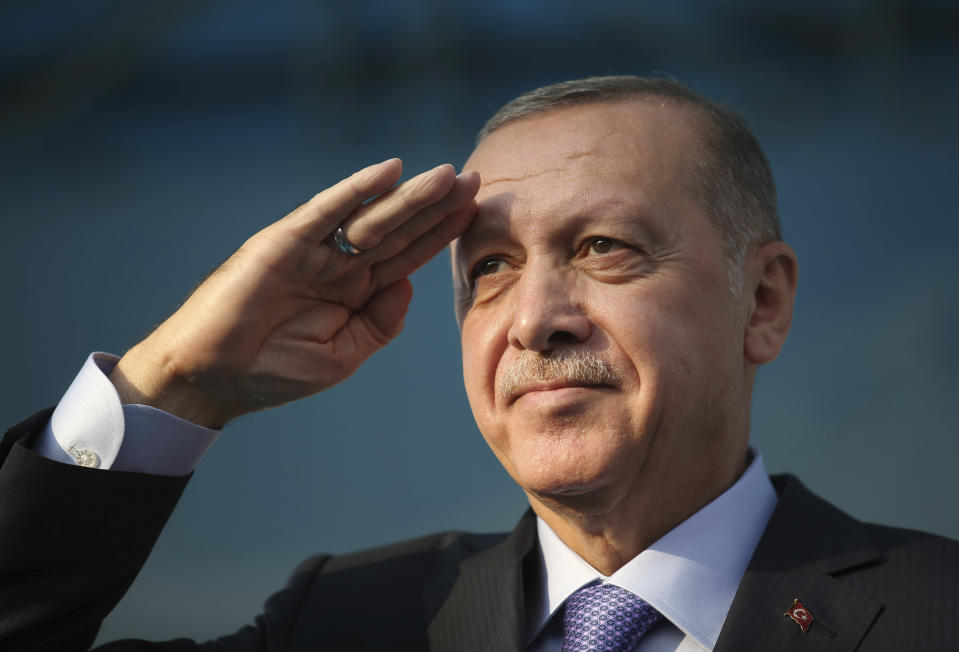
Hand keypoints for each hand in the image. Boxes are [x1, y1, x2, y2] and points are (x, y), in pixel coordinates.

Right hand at [109, 159, 479, 427]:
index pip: (408, 255)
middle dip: (436, 206)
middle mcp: (338, 265)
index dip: (441, 233)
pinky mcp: (283, 243)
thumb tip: (409, 284)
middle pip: (398, 229)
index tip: (476, 211)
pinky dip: (355, 191)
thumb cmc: (275, 370)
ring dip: (410, 196)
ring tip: (447, 175)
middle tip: (473, 179)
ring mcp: (312, 251)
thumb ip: (380, 322)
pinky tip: (388, 173)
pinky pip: (325, 213)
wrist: (213, 379)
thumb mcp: (344, 354)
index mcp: (355, 291)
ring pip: (371, 217)